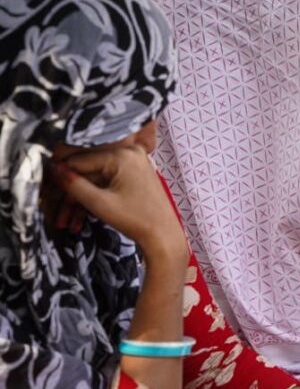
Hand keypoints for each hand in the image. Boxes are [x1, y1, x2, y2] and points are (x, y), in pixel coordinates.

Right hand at [53, 144, 185, 262]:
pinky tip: (82, 212)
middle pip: (87, 167)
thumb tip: (52, 168)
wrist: (164, 236)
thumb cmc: (136, 221)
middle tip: (54, 206)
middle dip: (70, 189)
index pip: (79, 160)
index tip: (45, 190)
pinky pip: (108, 179)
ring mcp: (134, 161)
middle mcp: (130, 151)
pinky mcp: (135, 172)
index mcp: (122, 155)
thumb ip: (74, 184)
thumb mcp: (99, 203)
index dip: (60, 176)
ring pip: (95, 175)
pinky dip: (96, 194)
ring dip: (81, 195)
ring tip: (66, 219)